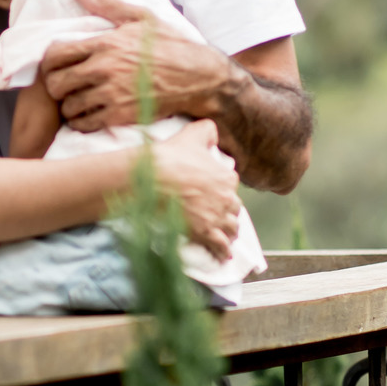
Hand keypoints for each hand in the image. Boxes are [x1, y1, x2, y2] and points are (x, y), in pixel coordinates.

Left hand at [40, 0, 221, 132]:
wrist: (198, 77)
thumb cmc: (170, 45)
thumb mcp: (141, 17)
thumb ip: (105, 4)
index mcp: (106, 43)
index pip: (57, 53)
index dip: (50, 62)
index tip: (56, 66)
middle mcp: (105, 68)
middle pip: (56, 82)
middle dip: (55, 85)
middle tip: (64, 86)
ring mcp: (112, 94)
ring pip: (68, 106)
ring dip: (68, 105)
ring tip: (77, 101)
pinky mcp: (120, 115)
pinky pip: (85, 123)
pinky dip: (81, 121)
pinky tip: (89, 115)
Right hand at [149, 121, 240, 260]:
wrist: (152, 179)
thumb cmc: (171, 157)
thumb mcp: (193, 133)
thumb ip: (208, 130)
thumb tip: (213, 131)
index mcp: (227, 177)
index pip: (232, 186)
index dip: (225, 190)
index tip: (219, 194)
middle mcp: (226, 199)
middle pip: (234, 209)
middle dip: (229, 213)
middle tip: (222, 216)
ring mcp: (216, 217)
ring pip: (231, 229)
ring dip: (229, 233)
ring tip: (226, 237)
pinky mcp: (204, 233)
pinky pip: (220, 246)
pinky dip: (223, 251)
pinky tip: (224, 255)